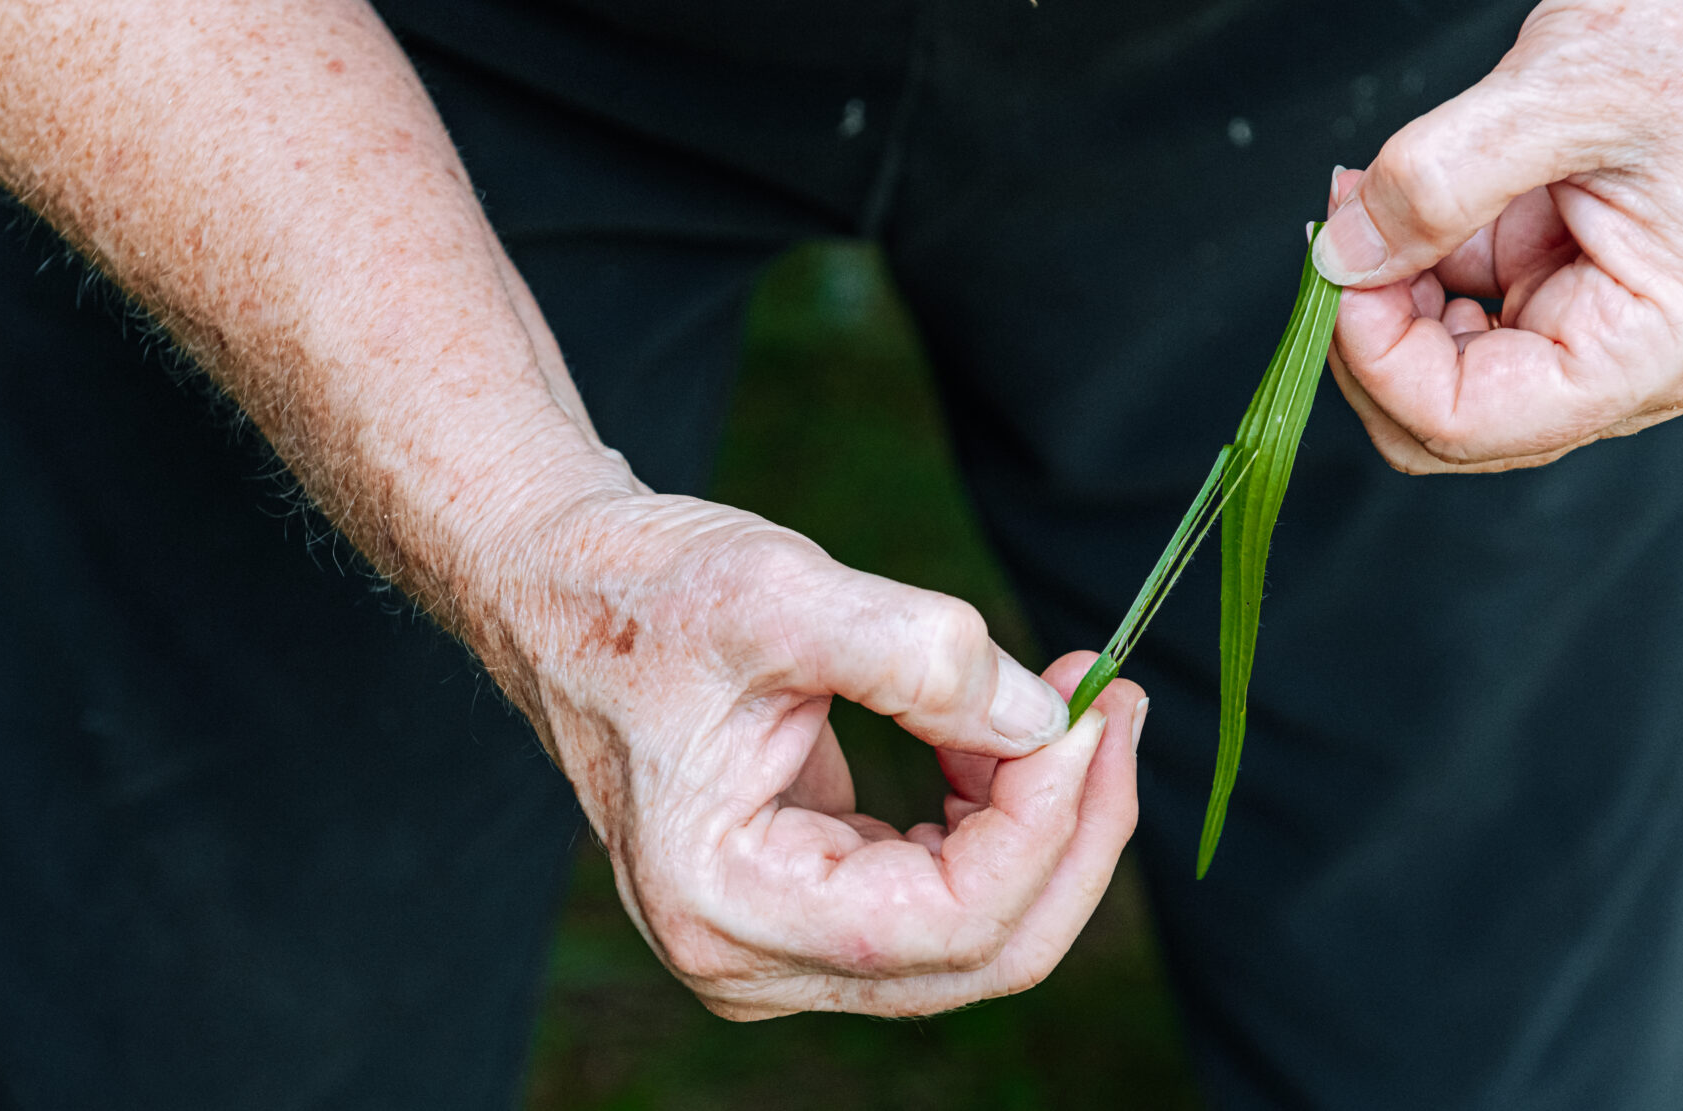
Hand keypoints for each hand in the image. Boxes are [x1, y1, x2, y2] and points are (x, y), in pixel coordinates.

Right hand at [494, 493, 1145, 1018]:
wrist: (566, 592)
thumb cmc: (641, 592)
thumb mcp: (776, 594)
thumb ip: (919, 654)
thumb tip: (1048, 717)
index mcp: (726, 905)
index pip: (946, 921)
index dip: (1043, 820)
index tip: (1087, 704)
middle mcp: (756, 956)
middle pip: (985, 950)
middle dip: (1074, 828)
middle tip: (1116, 704)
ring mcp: (790, 943)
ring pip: (983, 927)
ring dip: (1049, 817)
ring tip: (1075, 696)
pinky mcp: (820, 903)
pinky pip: (952, 888)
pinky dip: (1003, 810)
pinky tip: (1009, 724)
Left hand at [1314, 0, 1682, 472]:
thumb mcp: (1559, 93)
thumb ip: (1437, 184)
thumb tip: (1340, 258)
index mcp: (1655, 350)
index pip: (1468, 424)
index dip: (1377, 362)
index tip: (1337, 269)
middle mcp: (1635, 371)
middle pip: (1449, 425)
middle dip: (1373, 341)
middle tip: (1339, 237)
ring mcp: (1600, 337)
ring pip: (1445, 379)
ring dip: (1387, 303)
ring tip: (1370, 201)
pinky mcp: (1570, 296)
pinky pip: (1463, 319)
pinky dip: (1413, 270)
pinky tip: (1400, 203)